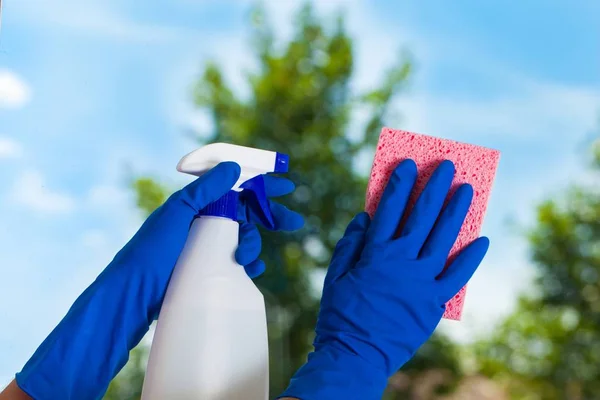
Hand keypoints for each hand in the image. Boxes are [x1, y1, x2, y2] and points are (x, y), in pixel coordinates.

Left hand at [14, 162, 302, 399]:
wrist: (132, 295)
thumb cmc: (150, 252)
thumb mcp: (177, 214)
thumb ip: (206, 190)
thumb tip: (233, 166)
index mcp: (195, 203)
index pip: (234, 186)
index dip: (260, 185)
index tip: (285, 186)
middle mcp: (202, 220)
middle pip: (245, 211)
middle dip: (270, 215)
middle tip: (294, 222)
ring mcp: (206, 244)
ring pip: (243, 237)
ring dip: (252, 244)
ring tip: (246, 259)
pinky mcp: (208, 266)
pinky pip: (237, 260)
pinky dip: (249, 262)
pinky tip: (251, 269)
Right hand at [280, 159, 488, 398]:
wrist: (355, 355)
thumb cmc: (340, 315)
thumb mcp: (334, 276)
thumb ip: (350, 244)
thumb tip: (364, 217)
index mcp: (375, 253)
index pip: (390, 209)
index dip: (400, 184)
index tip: (409, 163)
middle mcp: (402, 262)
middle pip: (422, 217)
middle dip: (435, 187)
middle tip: (448, 166)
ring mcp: (421, 282)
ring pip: (444, 239)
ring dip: (456, 211)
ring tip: (467, 189)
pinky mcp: (434, 303)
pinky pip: (457, 276)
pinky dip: (471, 258)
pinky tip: (482, 239)